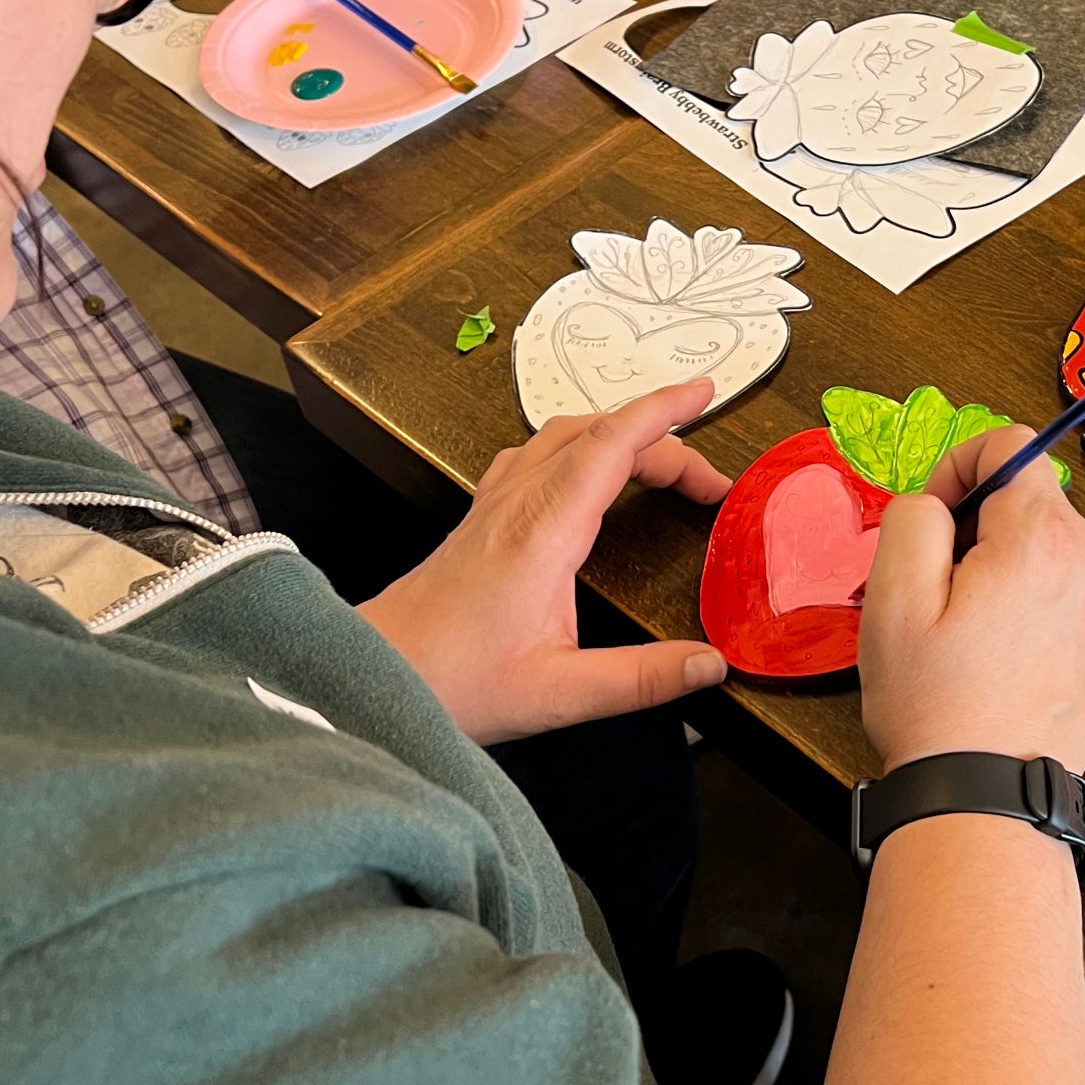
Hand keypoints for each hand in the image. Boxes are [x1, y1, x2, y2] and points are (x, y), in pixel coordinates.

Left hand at [357, 381, 731, 742]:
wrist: (374, 673)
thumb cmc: (451, 681)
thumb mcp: (558, 694)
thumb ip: (640, 678)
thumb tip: (709, 665)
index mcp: (544, 528)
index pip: (613, 443)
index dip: (663, 409)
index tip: (703, 391)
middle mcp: (519, 499)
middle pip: (601, 434)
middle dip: (665, 442)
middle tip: (711, 483)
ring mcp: (496, 500)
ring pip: (566, 434)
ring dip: (620, 435)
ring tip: (662, 461)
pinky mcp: (482, 513)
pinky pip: (537, 451)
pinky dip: (580, 444)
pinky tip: (586, 470)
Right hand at [859, 428, 1084, 775]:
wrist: (986, 803)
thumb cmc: (934, 704)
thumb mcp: (891, 596)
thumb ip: (913, 515)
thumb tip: (938, 501)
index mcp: (1038, 539)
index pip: (1011, 444)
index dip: (959, 464)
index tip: (933, 517)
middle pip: (1033, 498)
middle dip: (981, 521)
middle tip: (939, 583)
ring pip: (1052, 547)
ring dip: (1008, 564)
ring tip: (969, 627)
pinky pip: (1071, 596)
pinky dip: (1036, 606)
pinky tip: (1003, 658)